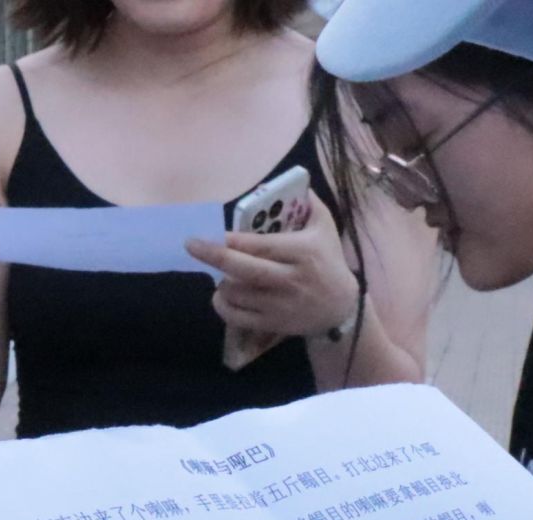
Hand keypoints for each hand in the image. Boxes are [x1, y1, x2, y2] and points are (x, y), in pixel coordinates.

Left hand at [187, 202, 359, 339]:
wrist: (340, 308)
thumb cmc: (329, 263)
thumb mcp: (326, 229)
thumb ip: (311, 205)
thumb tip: (298, 184)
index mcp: (302, 252)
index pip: (262, 246)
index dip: (235, 240)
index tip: (214, 233)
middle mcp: (289, 279)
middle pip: (245, 269)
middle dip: (215, 256)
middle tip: (191, 244)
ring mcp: (279, 305)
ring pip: (237, 293)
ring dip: (221, 281)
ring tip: (221, 273)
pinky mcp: (271, 323)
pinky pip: (237, 316)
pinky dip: (222, 305)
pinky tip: (222, 295)